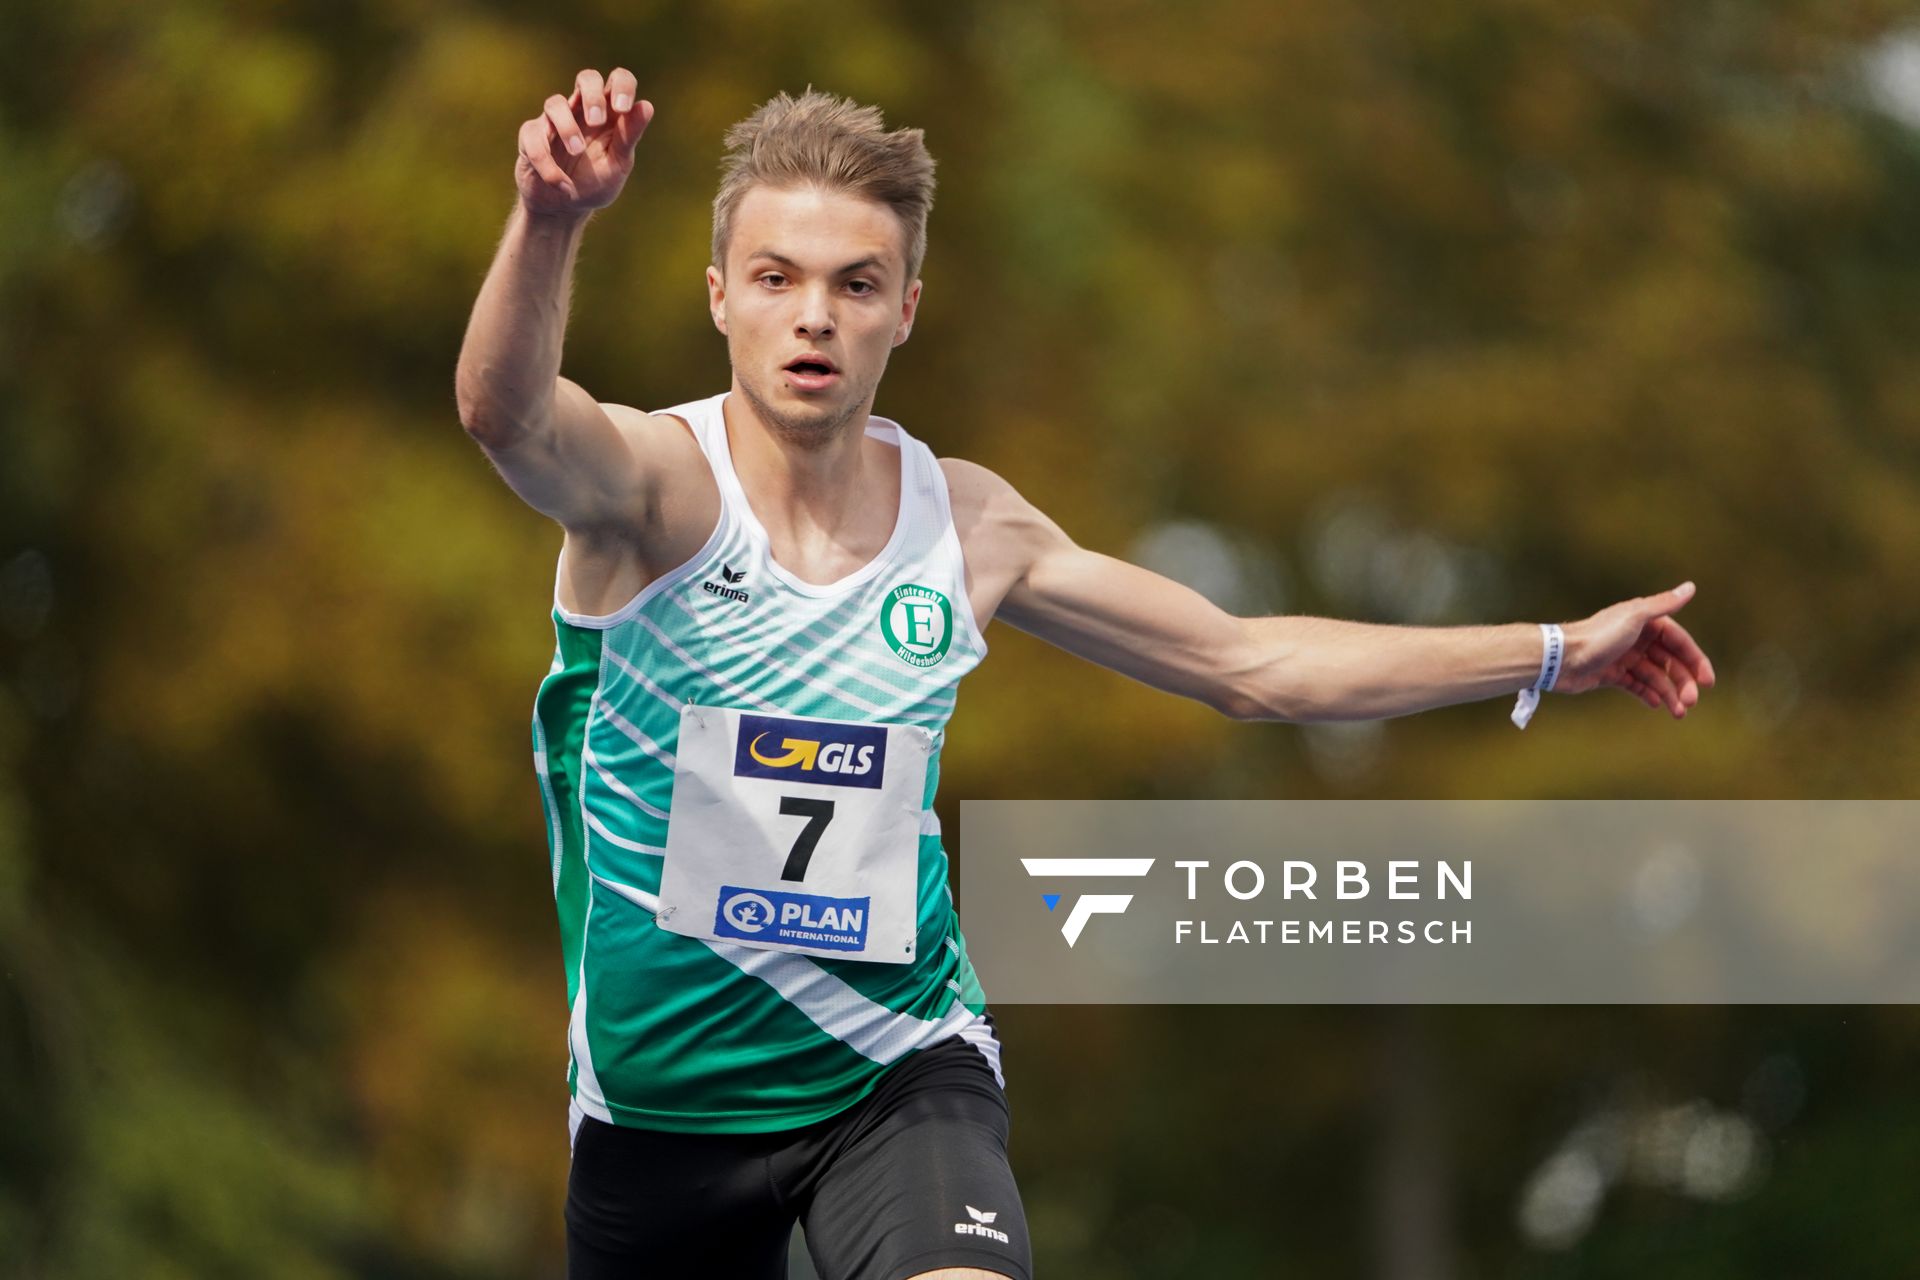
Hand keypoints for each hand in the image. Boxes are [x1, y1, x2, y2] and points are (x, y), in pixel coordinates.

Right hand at [516, 68, 652, 217]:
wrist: (563, 209)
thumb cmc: (594, 182)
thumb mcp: (618, 164)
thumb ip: (629, 136)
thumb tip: (646, 106)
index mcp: (609, 114)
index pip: (619, 80)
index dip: (622, 85)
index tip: (623, 109)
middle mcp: (581, 110)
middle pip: (587, 77)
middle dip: (592, 95)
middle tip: (596, 121)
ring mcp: (554, 121)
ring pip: (555, 103)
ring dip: (567, 128)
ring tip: (577, 151)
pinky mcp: (531, 136)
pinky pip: (534, 137)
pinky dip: (548, 164)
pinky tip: (562, 185)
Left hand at [1557, 582, 1716, 717]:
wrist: (1560, 658)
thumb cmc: (1597, 636)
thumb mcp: (1634, 618)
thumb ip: (1663, 604)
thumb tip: (1691, 587)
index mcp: (1646, 623)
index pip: (1680, 642)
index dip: (1696, 661)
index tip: (1708, 682)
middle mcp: (1637, 638)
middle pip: (1669, 662)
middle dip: (1683, 682)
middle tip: (1691, 701)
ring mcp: (1624, 657)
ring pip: (1655, 677)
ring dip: (1669, 693)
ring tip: (1679, 712)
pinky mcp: (1611, 674)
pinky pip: (1636, 685)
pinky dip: (1648, 694)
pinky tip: (1657, 704)